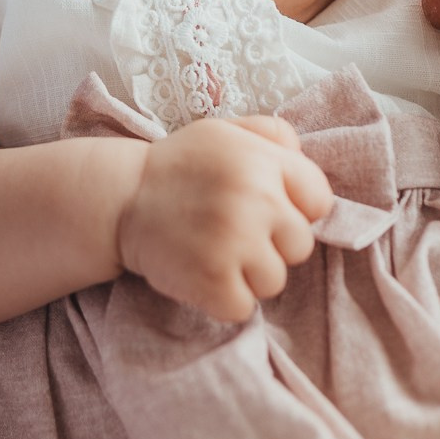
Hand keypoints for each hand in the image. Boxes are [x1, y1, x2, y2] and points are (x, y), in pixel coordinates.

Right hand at [117, 116, 333, 321]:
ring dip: (248, 275)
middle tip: (233, 234)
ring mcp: (234, 243)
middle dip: (272, 245)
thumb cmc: (179, 166)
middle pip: (301, 246)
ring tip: (215, 253)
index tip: (265, 210)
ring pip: (275, 281)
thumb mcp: (225, 131)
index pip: (319, 201)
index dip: (294, 208)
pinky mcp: (212, 281)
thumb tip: (304, 157)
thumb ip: (272, 134)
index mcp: (263, 161)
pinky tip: (202, 273)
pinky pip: (243, 307)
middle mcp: (255, 200)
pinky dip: (222, 298)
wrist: (119, 198)